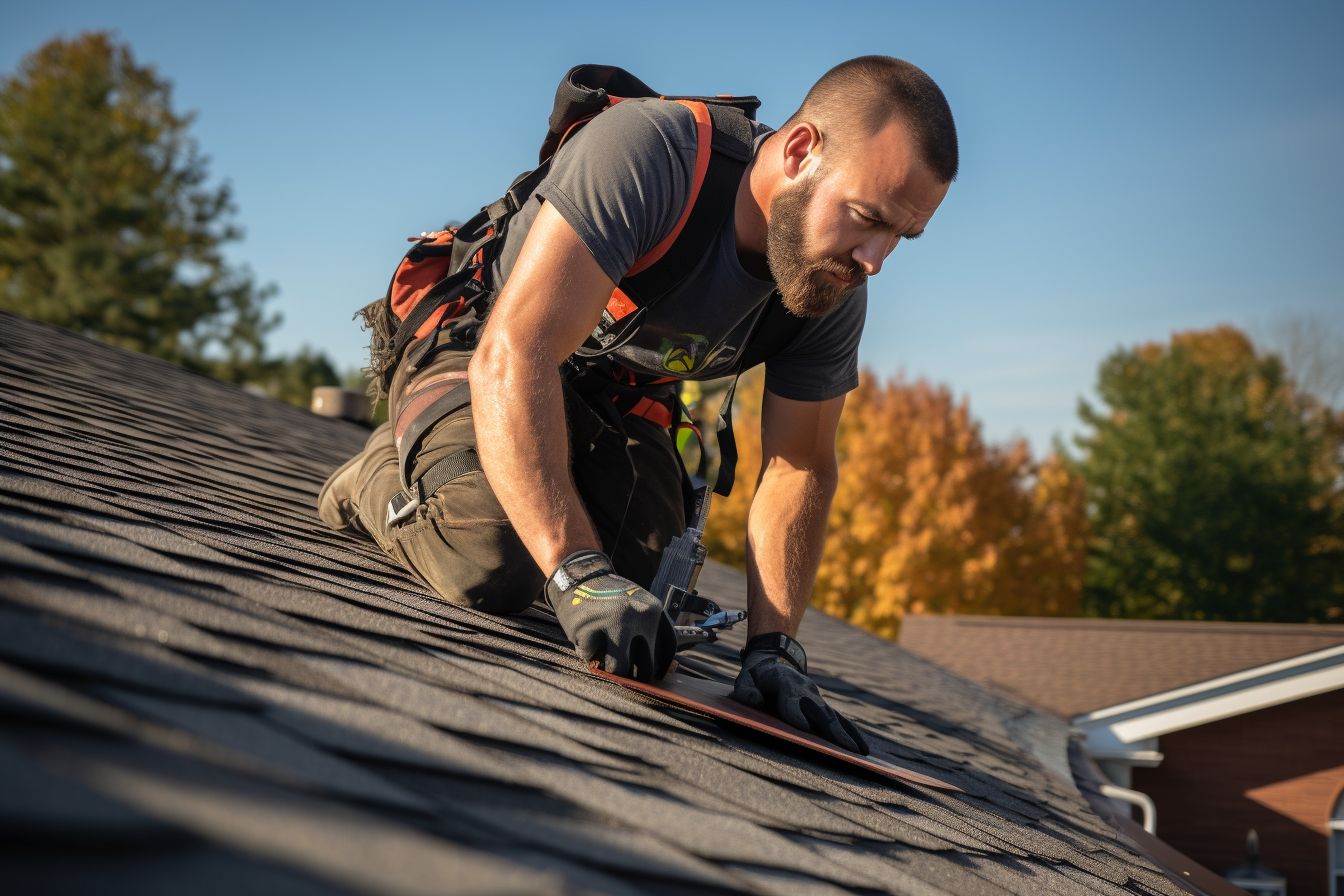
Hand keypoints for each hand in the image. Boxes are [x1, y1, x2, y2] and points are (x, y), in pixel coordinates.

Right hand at [545, 549, 676, 681]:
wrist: (580, 575)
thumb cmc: (611, 598)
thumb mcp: (638, 606)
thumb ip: (652, 632)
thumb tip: (670, 669)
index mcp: (654, 610)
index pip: (668, 652)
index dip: (661, 669)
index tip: (654, 675)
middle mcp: (637, 616)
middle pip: (646, 668)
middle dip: (635, 676)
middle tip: (626, 672)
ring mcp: (613, 622)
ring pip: (618, 670)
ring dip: (610, 668)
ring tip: (604, 653)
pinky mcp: (588, 629)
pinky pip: (591, 659)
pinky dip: (588, 652)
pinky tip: (587, 635)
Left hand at [732, 633, 868, 754]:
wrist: (774, 659)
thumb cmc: (756, 676)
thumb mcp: (744, 679)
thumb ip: (746, 690)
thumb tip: (756, 701)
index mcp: (784, 682)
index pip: (791, 700)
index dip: (797, 714)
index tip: (807, 729)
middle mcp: (804, 689)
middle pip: (819, 711)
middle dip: (832, 730)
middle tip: (846, 749)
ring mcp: (816, 697)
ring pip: (833, 717)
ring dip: (847, 735)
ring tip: (861, 753)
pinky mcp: (821, 705)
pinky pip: (839, 719)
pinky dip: (852, 733)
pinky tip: (862, 748)